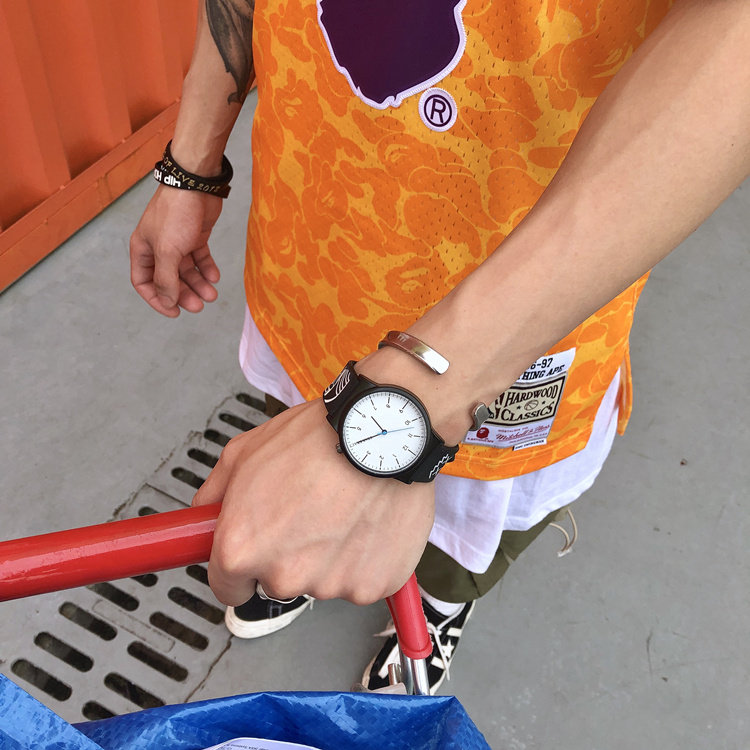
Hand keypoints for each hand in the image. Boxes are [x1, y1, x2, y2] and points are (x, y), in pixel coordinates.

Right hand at [130, 186, 222, 316]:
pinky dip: (207, 268)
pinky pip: (200, 258)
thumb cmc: (175, 214)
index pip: (144, 282)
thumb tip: (167, 301)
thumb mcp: (167, 251)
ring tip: (212, 295)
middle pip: (169, 280)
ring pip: (186, 271)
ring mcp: (177, 241)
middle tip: (199, 306)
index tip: (174, 312)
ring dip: (198, 284)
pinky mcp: (194, 235)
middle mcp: (158, 247)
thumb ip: (166, 279)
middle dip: (184, 294)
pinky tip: (215, 277)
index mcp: (143, 249)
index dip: (157, 299)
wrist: (197, 184)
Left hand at [192, 400, 435, 605]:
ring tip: (344, 508)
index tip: (256, 550)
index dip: (240, 567)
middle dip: (289, 554)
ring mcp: (332, 585)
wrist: (380, 432)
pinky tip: (368, 521)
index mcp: (241, 549)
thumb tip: (204, 514)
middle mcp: (284, 576)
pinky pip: (364, 580)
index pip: (227, 588)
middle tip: (309, 510)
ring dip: (330, 555)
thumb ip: (214, 493)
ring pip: (323, 580)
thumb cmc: (317, 438)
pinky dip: (367, 558)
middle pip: (278, 583)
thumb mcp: (244, 451)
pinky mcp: (374, 585)